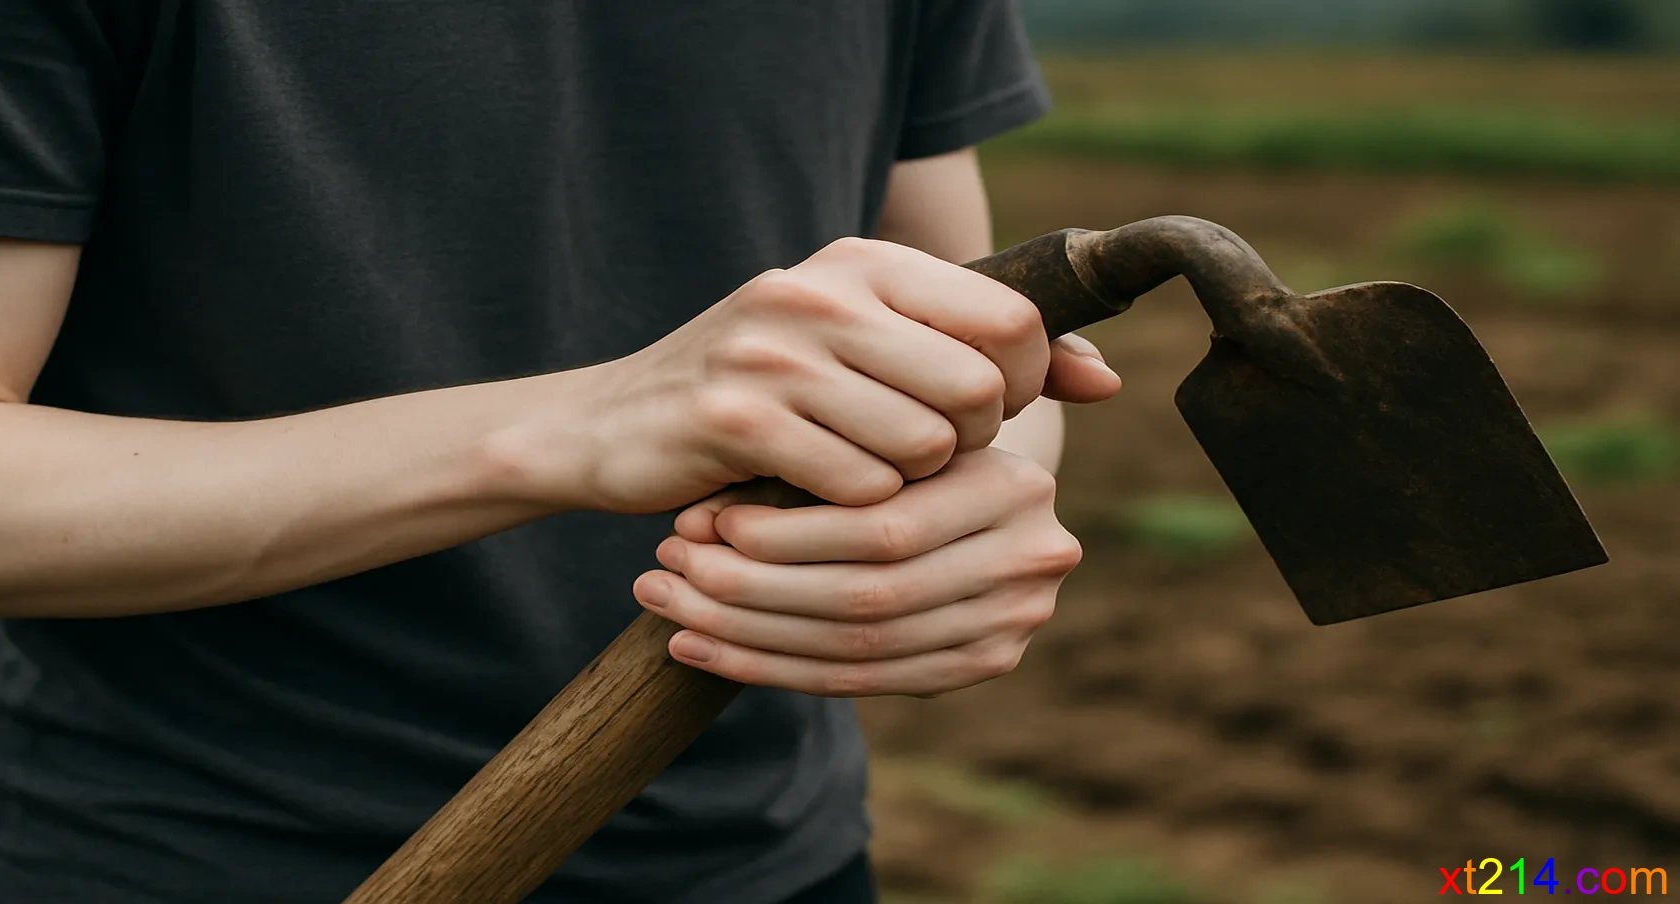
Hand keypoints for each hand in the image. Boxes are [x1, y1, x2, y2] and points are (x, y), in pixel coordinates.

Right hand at [558, 237, 1118, 513]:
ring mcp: (775, 351)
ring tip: (853, 477)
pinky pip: (855, 487)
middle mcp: (822, 289)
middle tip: (914, 461)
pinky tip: (804, 496)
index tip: (975, 417)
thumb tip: (1102, 379)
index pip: (1012, 318)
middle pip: (978, 387)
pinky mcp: (737, 418)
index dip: (1019, 386)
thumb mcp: (864, 347)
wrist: (610, 425)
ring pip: (921, 445)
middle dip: (966, 446)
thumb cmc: (759, 394)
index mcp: (863, 260)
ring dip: (903, 486)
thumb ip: (976, 350)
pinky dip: (847, 511)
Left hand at [631, 448, 1080, 697]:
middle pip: (868, 596)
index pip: (882, 528)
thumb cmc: (900, 442)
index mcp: (1012, 484)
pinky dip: (771, 668)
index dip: (783, 536)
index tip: (696, 523)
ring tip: (668, 606)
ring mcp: (1016, 621)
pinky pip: (864, 681)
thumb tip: (699, 523)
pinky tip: (699, 649)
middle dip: (752, 588)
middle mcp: (1031, 558)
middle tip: (664, 568)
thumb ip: (813, 463)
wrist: (977, 482)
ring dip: (748, 635)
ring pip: (859, 647)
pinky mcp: (987, 664)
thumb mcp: (875, 432)